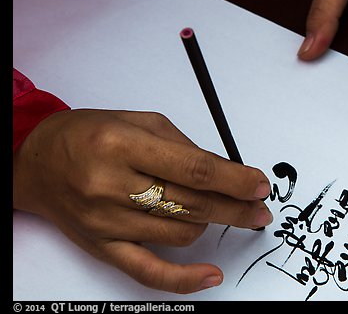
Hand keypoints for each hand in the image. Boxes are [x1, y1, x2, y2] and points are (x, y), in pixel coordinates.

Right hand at [12, 109, 271, 292]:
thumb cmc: (87, 135)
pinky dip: (184, 278)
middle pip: (193, 204)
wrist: (36, 162)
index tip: (259, 185)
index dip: (235, 180)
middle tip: (259, 207)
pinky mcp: (103, 247)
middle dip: (236, 207)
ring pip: (181, 233)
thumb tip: (226, 171)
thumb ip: (183, 146)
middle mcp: (111, 185)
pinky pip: (148, 271)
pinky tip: (212, 274)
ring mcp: (106, 222)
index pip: (194, 169)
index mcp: (121, 145)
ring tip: (219, 211)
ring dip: (211, 224)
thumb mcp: (138, 121)